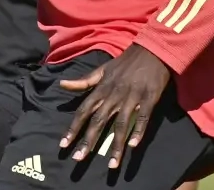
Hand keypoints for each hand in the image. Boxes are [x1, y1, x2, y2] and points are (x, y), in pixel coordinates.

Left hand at [58, 45, 170, 168]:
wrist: (152, 49)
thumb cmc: (126, 62)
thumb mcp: (102, 69)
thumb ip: (83, 81)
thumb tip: (61, 85)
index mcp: (102, 88)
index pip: (83, 110)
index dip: (73, 128)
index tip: (64, 145)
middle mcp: (114, 94)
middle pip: (98, 120)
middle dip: (88, 140)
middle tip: (79, 159)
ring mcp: (131, 96)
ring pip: (121, 123)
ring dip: (116, 144)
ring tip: (111, 164)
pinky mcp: (149, 97)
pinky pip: (143, 117)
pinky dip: (139, 130)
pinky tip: (134, 145)